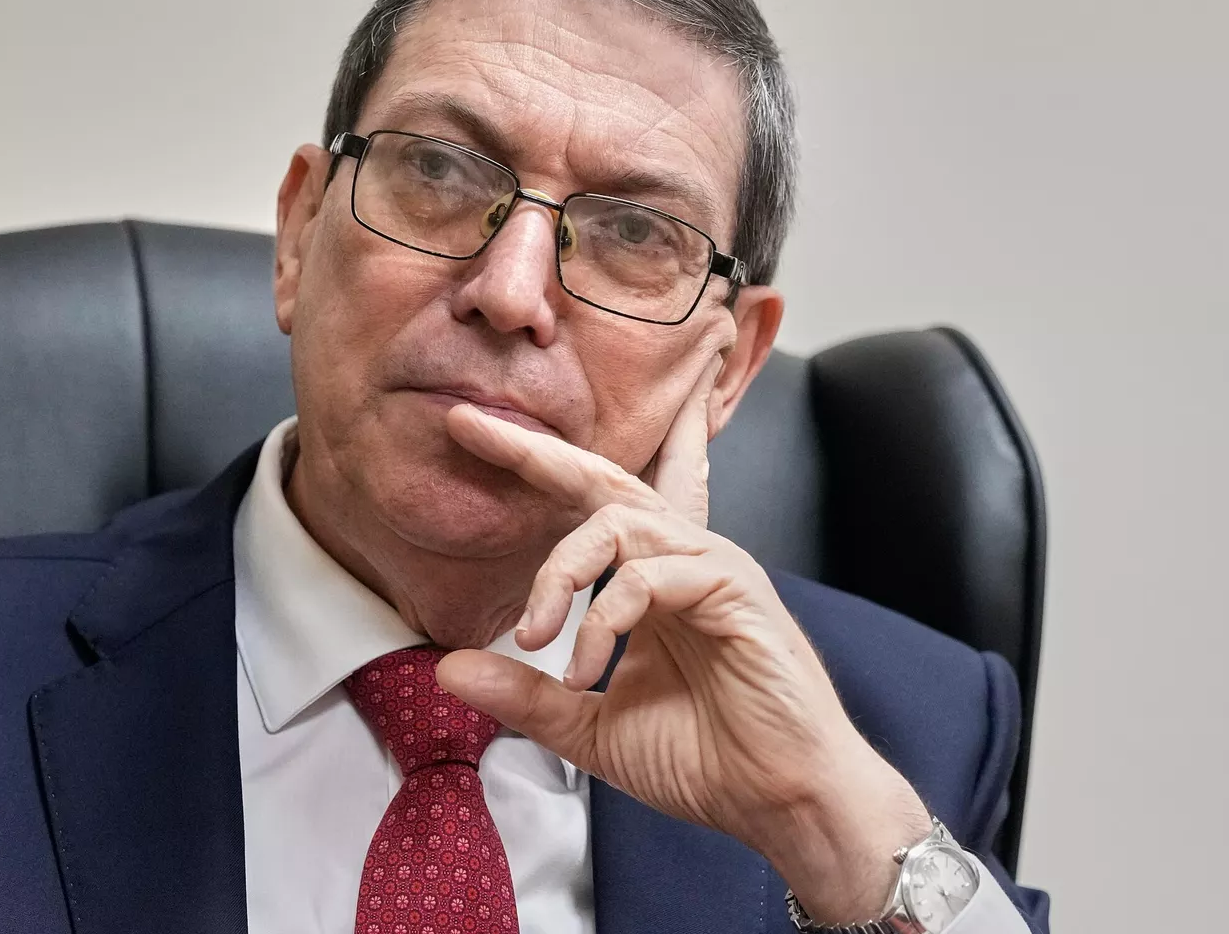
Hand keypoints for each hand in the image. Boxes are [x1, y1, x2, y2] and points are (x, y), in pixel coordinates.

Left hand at [434, 357, 931, 922]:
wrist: (781, 803)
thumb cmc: (706, 760)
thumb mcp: (591, 727)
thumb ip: (526, 695)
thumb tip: (446, 668)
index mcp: (651, 581)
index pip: (587, 506)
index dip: (533, 465)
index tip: (468, 431)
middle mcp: (681, 559)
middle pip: (603, 482)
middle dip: (534, 451)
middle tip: (468, 425)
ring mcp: (711, 569)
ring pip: (617, 524)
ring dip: (560, 575)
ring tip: (533, 636)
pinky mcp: (734, 591)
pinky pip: (650, 577)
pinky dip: (603, 620)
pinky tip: (585, 672)